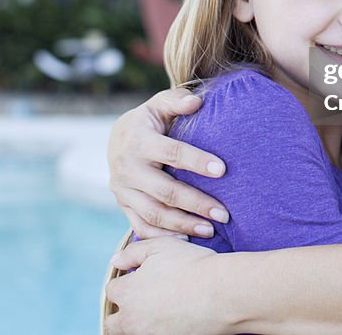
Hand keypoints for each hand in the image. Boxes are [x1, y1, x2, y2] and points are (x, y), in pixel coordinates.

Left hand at [105, 237, 222, 333]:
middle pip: (113, 322)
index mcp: (127, 293)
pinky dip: (157, 330)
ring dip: (137, 324)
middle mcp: (132, 320)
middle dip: (121, 312)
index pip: (111, 291)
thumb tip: (116, 261)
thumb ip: (131, 253)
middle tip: (140, 302)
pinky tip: (171, 318)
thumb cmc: (191, 266)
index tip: (136, 279)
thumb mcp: (159, 247)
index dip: (123, 283)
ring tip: (156, 311)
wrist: (223, 293)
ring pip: (131, 333)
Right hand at [108, 88, 229, 237]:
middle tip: (224, 213)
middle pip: (165, 190)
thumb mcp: (158, 105)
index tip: (222, 169)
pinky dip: (163, 237)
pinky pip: (142, 227)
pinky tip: (187, 240)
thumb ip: (177, 101)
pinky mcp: (123, 205)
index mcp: (138, 140)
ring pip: (154, 214)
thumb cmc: (149, 121)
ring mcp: (122, 190)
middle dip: (196, 203)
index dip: (196, 161)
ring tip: (212, 230)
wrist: (117, 139)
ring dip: (184, 224)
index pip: (171, 152)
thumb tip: (197, 102)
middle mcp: (126, 167)